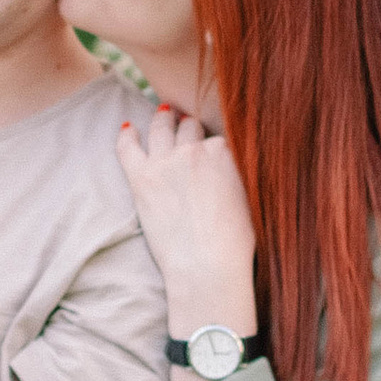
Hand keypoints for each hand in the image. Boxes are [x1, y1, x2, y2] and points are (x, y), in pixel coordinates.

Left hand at [116, 102, 257, 328]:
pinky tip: (128, 129)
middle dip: (190, 128)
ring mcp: (166, 162)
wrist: (207, 266)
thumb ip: (241, 174)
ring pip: (162, 129)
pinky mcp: (142, 178)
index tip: (212, 151)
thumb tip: (236, 165)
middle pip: (190, 128)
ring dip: (162, 120)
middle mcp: (196, 149)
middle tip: (187, 125)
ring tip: (162, 114)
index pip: (218, 139)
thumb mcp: (253, 198)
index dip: (215, 147)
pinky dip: (127, 136)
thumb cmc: (235, 243)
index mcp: (226, 152)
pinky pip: (128, 148)